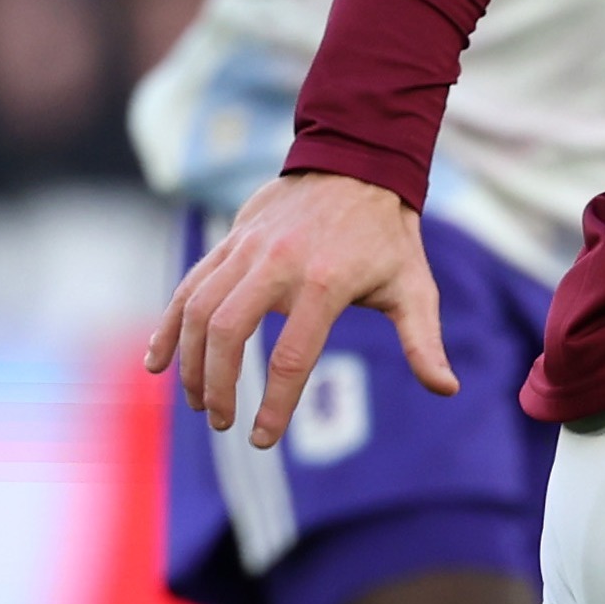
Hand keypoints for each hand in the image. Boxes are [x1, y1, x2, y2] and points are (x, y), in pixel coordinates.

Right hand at [147, 171, 456, 448]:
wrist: (355, 164)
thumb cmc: (387, 237)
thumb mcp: (414, 287)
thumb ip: (423, 341)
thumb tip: (446, 389)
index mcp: (326, 282)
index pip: (292, 356)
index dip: (274, 404)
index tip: (262, 439)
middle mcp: (278, 264)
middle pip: (230, 332)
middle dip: (219, 385)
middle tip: (222, 422)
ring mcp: (248, 250)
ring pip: (200, 310)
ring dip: (191, 362)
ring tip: (198, 402)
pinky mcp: (230, 242)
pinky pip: (189, 286)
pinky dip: (168, 325)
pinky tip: (158, 363)